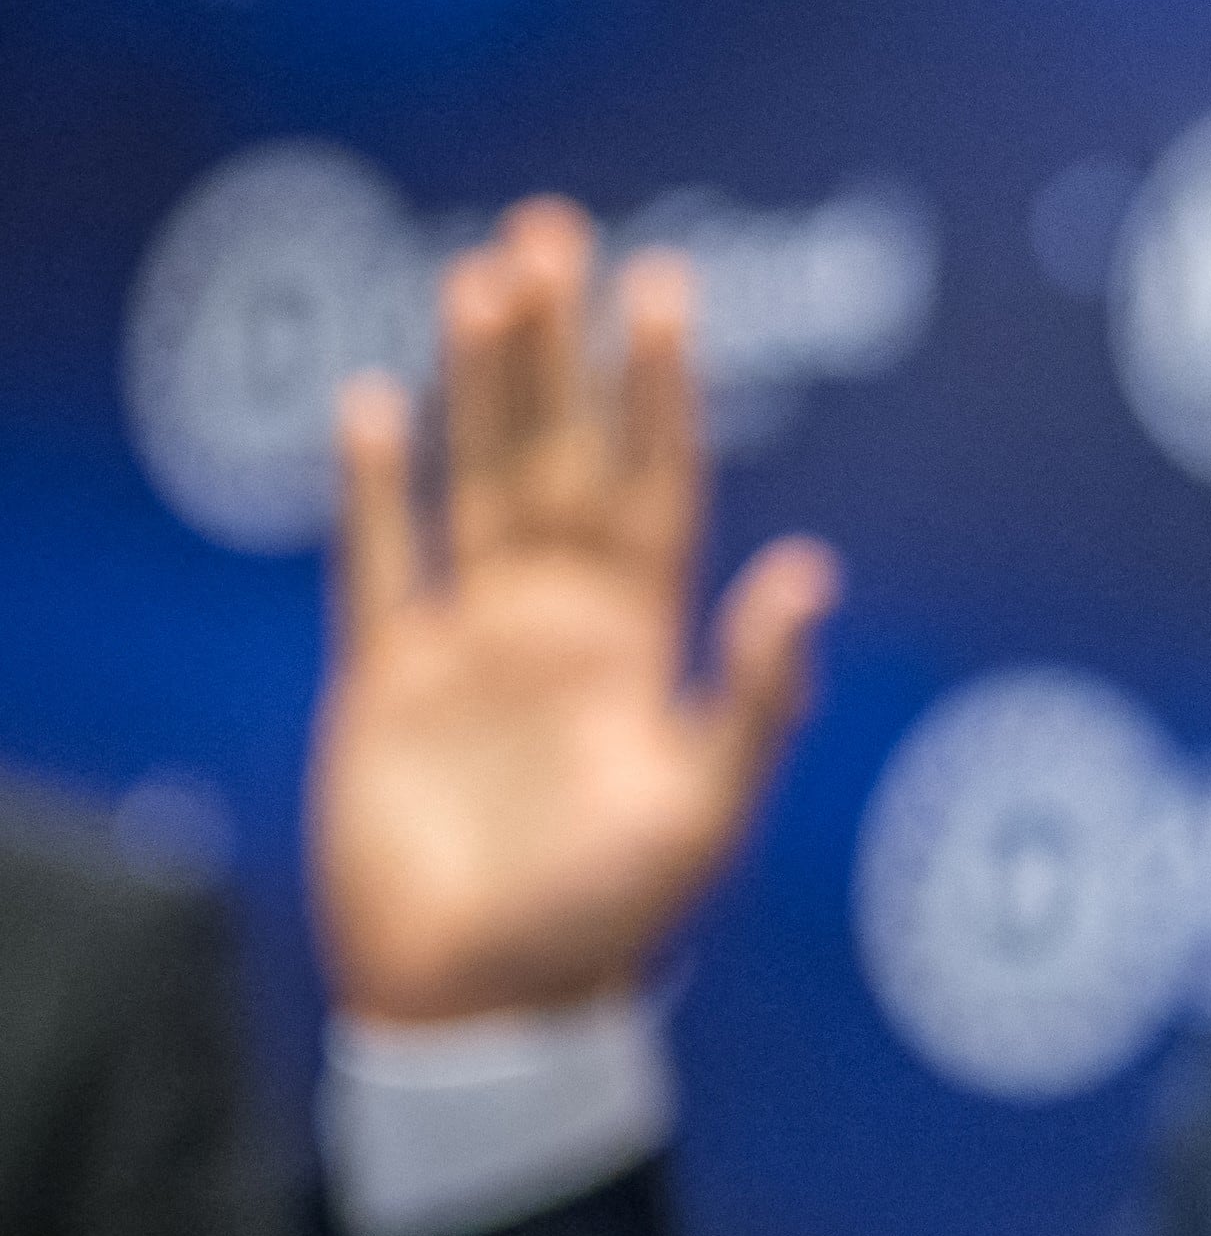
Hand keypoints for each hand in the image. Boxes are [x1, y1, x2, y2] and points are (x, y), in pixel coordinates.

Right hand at [310, 199, 837, 1024]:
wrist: (487, 1006)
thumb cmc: (611, 919)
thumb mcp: (707, 806)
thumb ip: (756, 690)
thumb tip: (814, 573)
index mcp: (642, 635)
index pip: (655, 477)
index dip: (658, 384)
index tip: (664, 285)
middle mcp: (559, 616)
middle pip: (556, 449)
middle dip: (554, 346)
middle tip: (548, 230)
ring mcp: (470, 640)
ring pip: (473, 478)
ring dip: (475, 383)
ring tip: (476, 276)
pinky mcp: (384, 681)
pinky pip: (377, 562)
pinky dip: (373, 487)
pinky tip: (371, 402)